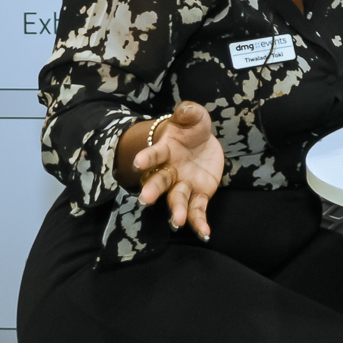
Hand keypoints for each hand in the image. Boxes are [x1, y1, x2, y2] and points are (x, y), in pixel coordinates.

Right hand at [132, 101, 223, 239]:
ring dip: (176, 210)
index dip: (146, 157)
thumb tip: (186, 108)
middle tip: (145, 199)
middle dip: (153, 190)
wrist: (200, 142)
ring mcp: (183, 184)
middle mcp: (170, 171)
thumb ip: (189, 112)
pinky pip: (197, 210)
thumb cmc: (190, 129)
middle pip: (160, 181)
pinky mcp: (199, 194)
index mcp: (166, 151)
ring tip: (176, 222)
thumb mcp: (194, 117)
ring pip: (177, 199)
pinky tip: (204, 233)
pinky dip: (199, 221)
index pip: (155, 154)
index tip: (138, 162)